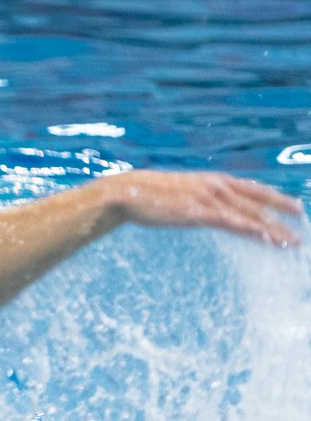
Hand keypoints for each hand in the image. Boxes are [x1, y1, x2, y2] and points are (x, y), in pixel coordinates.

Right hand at [106, 170, 301, 247]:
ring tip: (292, 240)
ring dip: (274, 229)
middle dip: (283, 211)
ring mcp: (209, 198)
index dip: (275, 197)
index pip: (252, 189)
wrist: (127, 193)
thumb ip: (201, 200)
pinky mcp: (199, 212)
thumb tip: (210, 210)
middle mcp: (216, 185)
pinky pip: (234, 223)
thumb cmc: (150, 195)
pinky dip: (254, 231)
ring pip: (251, 214)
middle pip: (258, 200)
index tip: (293, 206)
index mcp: (213, 180)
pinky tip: (268, 239)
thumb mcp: (181, 194)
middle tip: (303, 220)